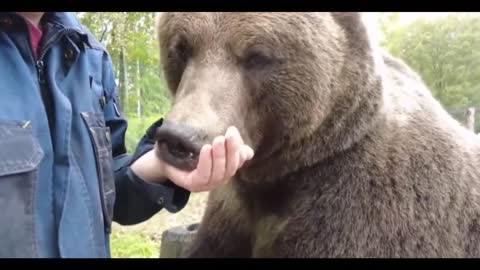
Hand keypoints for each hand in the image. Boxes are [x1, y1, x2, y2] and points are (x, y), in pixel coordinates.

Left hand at [131, 126, 253, 191]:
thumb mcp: (210, 147)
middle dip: (232, 150)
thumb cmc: (189, 152)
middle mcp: (218, 179)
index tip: (233, 131)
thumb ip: (227, 148)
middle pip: (231, 167)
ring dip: (220, 156)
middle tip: (229, 133)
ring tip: (218, 140)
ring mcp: (206, 184)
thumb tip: (248, 152)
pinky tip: (206, 149)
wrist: (164, 159)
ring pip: (219, 173)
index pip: (238, 161)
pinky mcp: (194, 184)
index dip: (239, 147)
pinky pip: (204, 175)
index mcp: (225, 169)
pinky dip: (207, 162)